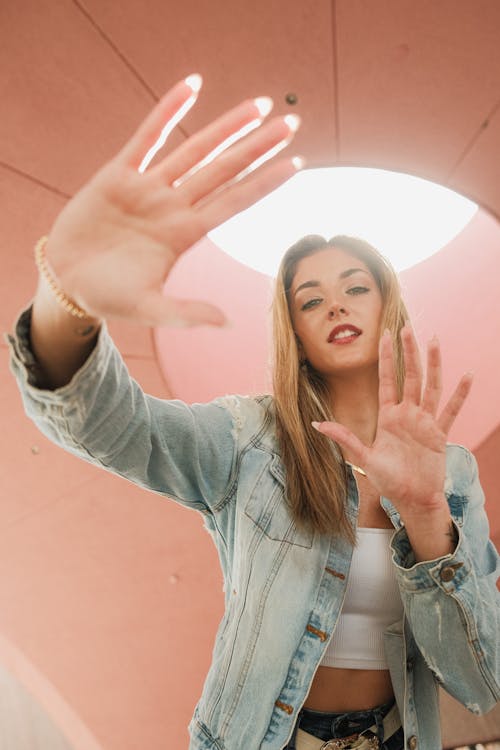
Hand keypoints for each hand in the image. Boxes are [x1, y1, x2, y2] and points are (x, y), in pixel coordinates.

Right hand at [44, 75, 301, 325]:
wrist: (67, 280)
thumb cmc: (108, 296)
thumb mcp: (148, 309)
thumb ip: (186, 313)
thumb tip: (228, 323)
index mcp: (184, 234)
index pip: (235, 202)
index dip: (265, 183)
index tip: (297, 164)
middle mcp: (173, 206)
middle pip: (224, 170)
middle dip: (258, 147)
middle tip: (292, 124)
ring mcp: (148, 188)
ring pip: (194, 149)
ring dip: (226, 127)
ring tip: (260, 104)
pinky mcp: (118, 175)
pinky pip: (146, 136)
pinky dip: (168, 110)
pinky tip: (193, 85)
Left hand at [313, 324, 472, 518]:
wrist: (411, 500)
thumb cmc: (388, 481)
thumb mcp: (364, 457)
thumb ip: (344, 438)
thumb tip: (316, 424)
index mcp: (388, 416)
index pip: (386, 379)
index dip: (386, 357)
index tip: (385, 335)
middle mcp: (407, 414)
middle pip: (409, 376)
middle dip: (408, 352)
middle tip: (408, 327)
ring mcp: (425, 422)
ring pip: (430, 386)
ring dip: (433, 363)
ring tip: (434, 340)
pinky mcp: (439, 434)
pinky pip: (451, 411)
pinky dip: (459, 394)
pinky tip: (467, 376)